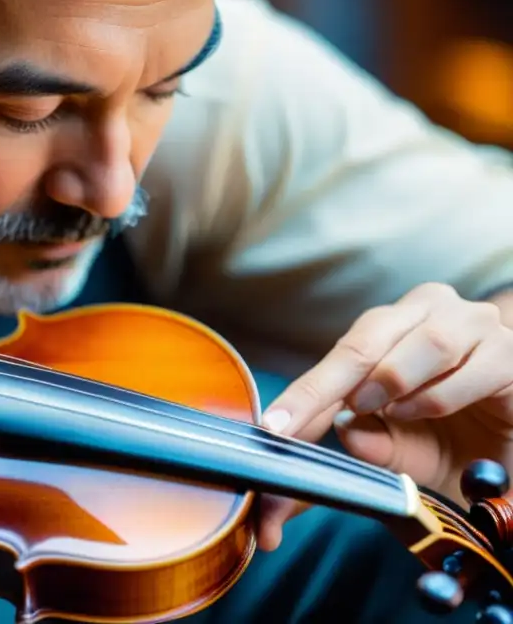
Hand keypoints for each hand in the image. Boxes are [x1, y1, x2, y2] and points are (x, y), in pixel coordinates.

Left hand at [255, 282, 512, 550]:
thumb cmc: (453, 437)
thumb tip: (341, 431)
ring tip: (383, 411)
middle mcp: (429, 311)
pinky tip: (424, 412)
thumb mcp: (402, 450)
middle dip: (331, 384)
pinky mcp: (508, 352)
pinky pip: (467, 368)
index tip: (273, 426)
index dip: (304, 393)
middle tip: (308, 423)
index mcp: (392, 325)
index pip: (341, 355)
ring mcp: (472, 324)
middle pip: (369, 336)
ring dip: (393, 383)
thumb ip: (371, 445)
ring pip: (423, 342)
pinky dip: (438, 396)